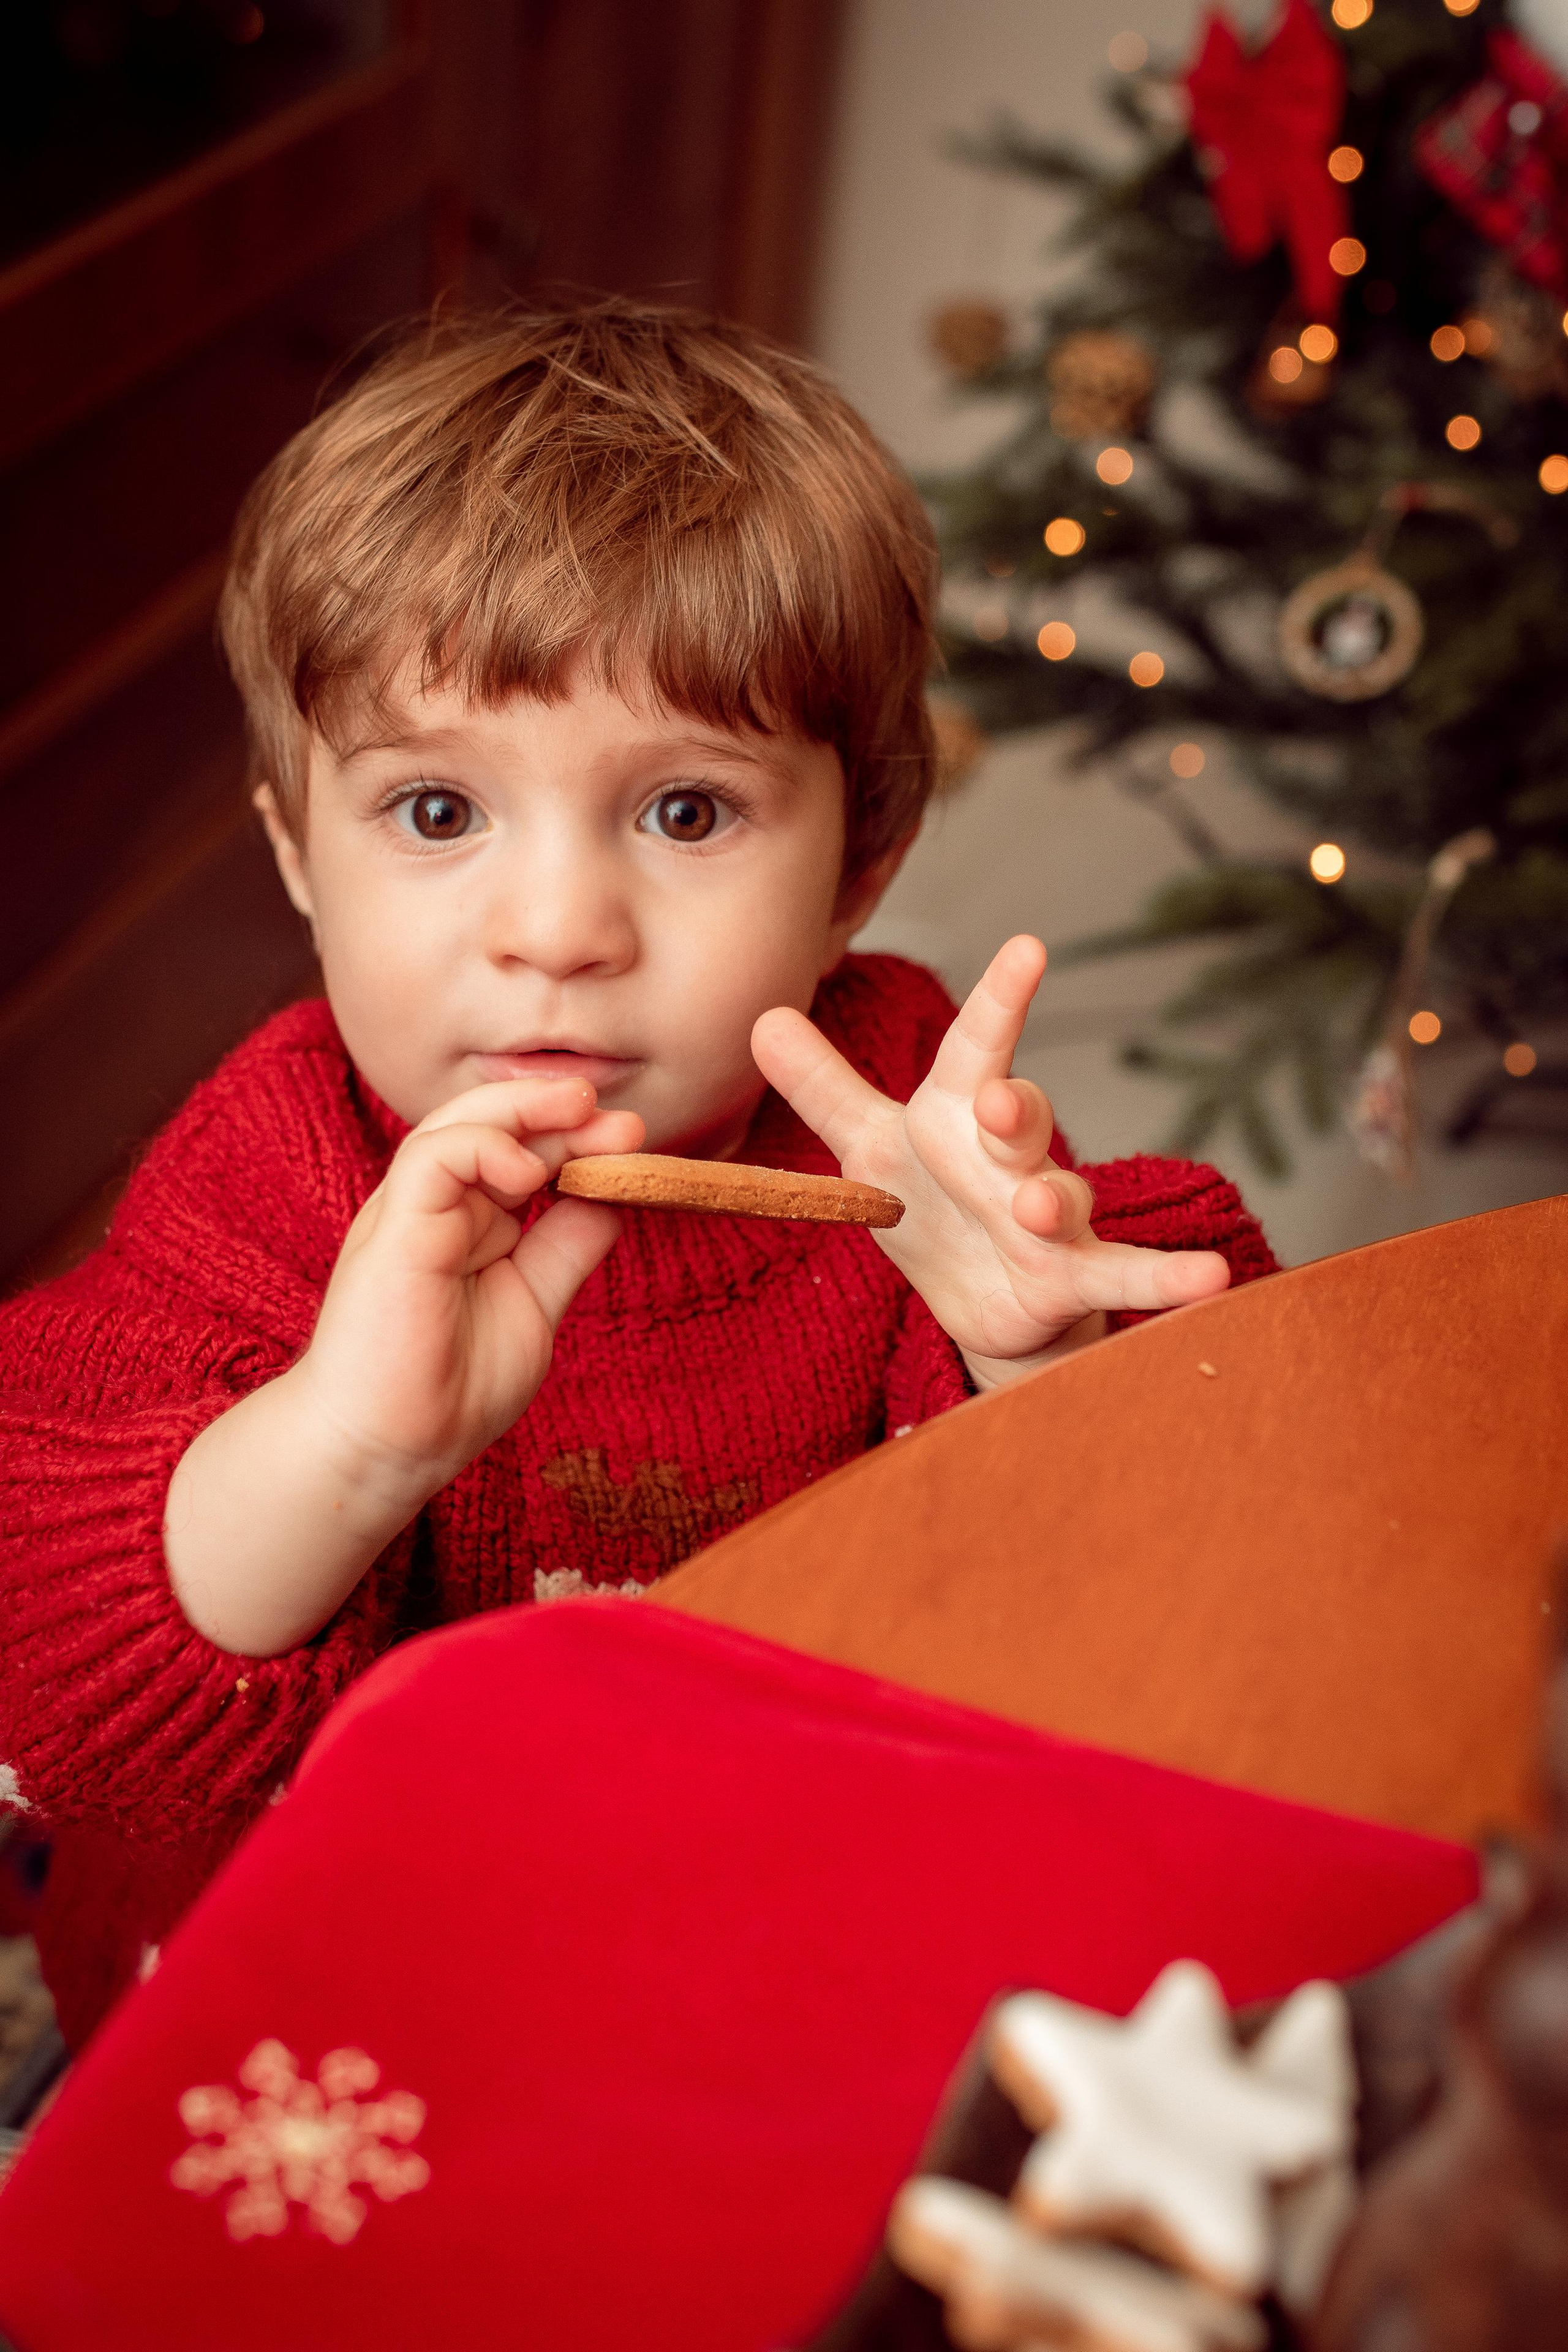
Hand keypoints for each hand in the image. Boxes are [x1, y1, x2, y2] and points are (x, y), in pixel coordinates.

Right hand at [296, 1075, 643, 1494]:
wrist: (386, 1451)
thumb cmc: (447, 1391)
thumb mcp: (532, 1303)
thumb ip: (565, 1247)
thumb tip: (613, 1193)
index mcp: (468, 1220)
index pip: (522, 1152)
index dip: (577, 1138)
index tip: (631, 1141)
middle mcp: (436, 1206)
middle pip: (493, 1127)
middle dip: (561, 1112)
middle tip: (622, 1119)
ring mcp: (410, 1213)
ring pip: (457, 1124)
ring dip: (524, 1110)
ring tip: (582, 1111)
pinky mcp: (392, 1230)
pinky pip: (431, 1159)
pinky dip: (483, 1148)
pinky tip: (530, 1170)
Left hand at [752, 936, 1229, 1384]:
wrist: (979, 1300)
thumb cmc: (932, 1206)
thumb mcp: (869, 1150)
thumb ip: (825, 1089)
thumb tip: (762, 1018)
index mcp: (959, 1116)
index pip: (977, 1049)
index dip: (999, 1001)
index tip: (1028, 947)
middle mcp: (1012, 1158)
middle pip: (1022, 1120)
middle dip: (1015, 1111)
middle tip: (997, 1102)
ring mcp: (1051, 1219)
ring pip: (1062, 1200)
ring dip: (1056, 1203)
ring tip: (1042, 1209)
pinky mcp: (1076, 1280)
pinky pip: (1124, 1276)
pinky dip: (1166, 1280)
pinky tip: (1209, 1281)